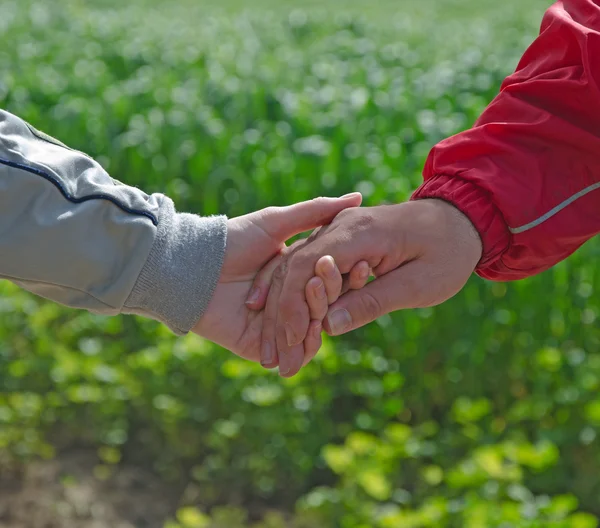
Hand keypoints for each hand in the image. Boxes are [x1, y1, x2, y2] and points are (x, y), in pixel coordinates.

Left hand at [191, 193, 362, 362]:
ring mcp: (273, 326)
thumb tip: (359, 197)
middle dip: (328, 298)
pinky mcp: (258, 346)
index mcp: (292, 275)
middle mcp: (285, 301)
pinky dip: (303, 348)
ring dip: (318, 321)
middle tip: (326, 286)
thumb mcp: (277, 222)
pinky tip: (311, 337)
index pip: (325, 281)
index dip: (344, 276)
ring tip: (320, 310)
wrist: (194, 266)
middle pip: (320, 308)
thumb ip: (317, 212)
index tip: (363, 265)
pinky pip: (289, 352)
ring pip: (309, 332)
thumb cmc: (233, 240)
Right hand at [255, 198, 482, 375]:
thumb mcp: (418, 284)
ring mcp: (338, 230)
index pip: (308, 264)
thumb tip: (329, 326)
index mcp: (359, 233)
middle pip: (294, 266)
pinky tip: (289, 319)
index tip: (291, 340)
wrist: (460, 221)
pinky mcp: (341, 240)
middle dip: (282, 311)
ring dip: (285, 305)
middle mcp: (341, 226)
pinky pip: (310, 265)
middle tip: (277, 356)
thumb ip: (373, 301)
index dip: (293, 303)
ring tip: (280, 346)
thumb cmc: (447, 253)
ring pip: (296, 265)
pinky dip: (298, 292)